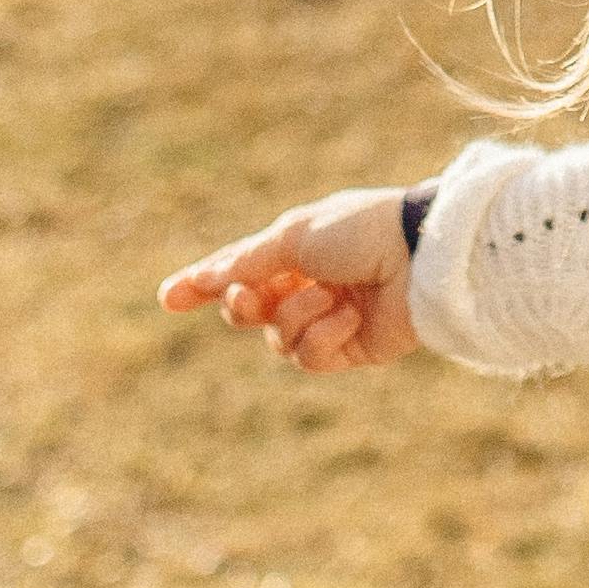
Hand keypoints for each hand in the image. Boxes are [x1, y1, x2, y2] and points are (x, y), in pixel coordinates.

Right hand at [157, 187, 419, 373]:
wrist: (422, 255)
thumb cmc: (361, 230)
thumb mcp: (294, 236)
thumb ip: (247, 262)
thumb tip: (204, 278)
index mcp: (294, 248)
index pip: (237, 270)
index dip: (201, 283)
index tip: (166, 299)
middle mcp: (307, 284)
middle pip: (248, 312)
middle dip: (242, 307)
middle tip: (249, 298)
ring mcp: (328, 318)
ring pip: (277, 339)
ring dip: (295, 317)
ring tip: (328, 296)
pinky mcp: (351, 349)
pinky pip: (311, 357)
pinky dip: (323, 337)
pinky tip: (348, 318)